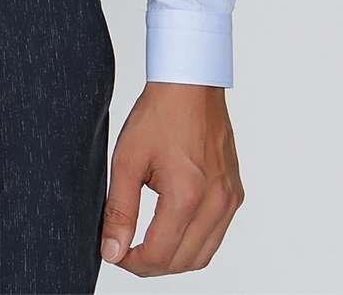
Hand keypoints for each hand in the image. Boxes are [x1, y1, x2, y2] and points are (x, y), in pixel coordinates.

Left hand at [100, 82, 244, 275]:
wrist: (190, 84)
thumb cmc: (159, 114)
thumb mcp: (127, 160)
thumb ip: (119, 210)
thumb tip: (112, 250)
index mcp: (188, 195)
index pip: (160, 255)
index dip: (133, 263)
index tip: (115, 253)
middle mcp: (216, 202)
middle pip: (184, 262)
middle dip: (152, 264)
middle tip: (126, 250)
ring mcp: (230, 198)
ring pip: (203, 254)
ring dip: (174, 257)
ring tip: (147, 242)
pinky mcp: (235, 192)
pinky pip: (216, 234)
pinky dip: (194, 241)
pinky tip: (172, 225)